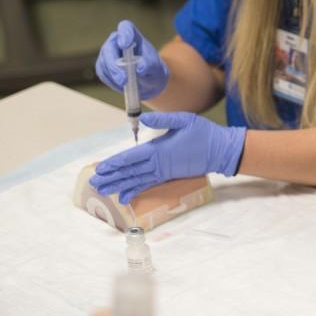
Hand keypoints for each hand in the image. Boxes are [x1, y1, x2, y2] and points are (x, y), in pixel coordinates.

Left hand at [90, 112, 245, 203]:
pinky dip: (134, 190)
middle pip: (130, 172)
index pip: (132, 157)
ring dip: (119, 185)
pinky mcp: (168, 176)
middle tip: (94, 182)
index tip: (101, 168)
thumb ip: (163, 119)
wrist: (221, 151)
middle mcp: (158, 163)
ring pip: (136, 180)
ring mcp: (163, 172)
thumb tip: (142, 118)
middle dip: (111, 177)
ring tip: (103, 190)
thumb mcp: (184, 120)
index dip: (115, 163)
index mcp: (159, 149)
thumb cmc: (204, 133)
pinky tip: (124, 197)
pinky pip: (147, 185)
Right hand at [95, 20, 169, 99]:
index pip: (126, 28)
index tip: (124, 45)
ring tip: (125, 84)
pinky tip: (121, 85)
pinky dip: (111, 80)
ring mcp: (109, 54)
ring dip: (113, 75)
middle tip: (123, 78)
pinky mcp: (103, 66)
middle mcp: (117, 42)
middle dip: (114, 64)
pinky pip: (102, 72)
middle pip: (109, 47)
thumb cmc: (153, 70)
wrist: (148, 81)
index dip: (124, 34)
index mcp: (133, 36)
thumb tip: (140, 67)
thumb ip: (150, 65)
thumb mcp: (156, 68)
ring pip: (104, 61)